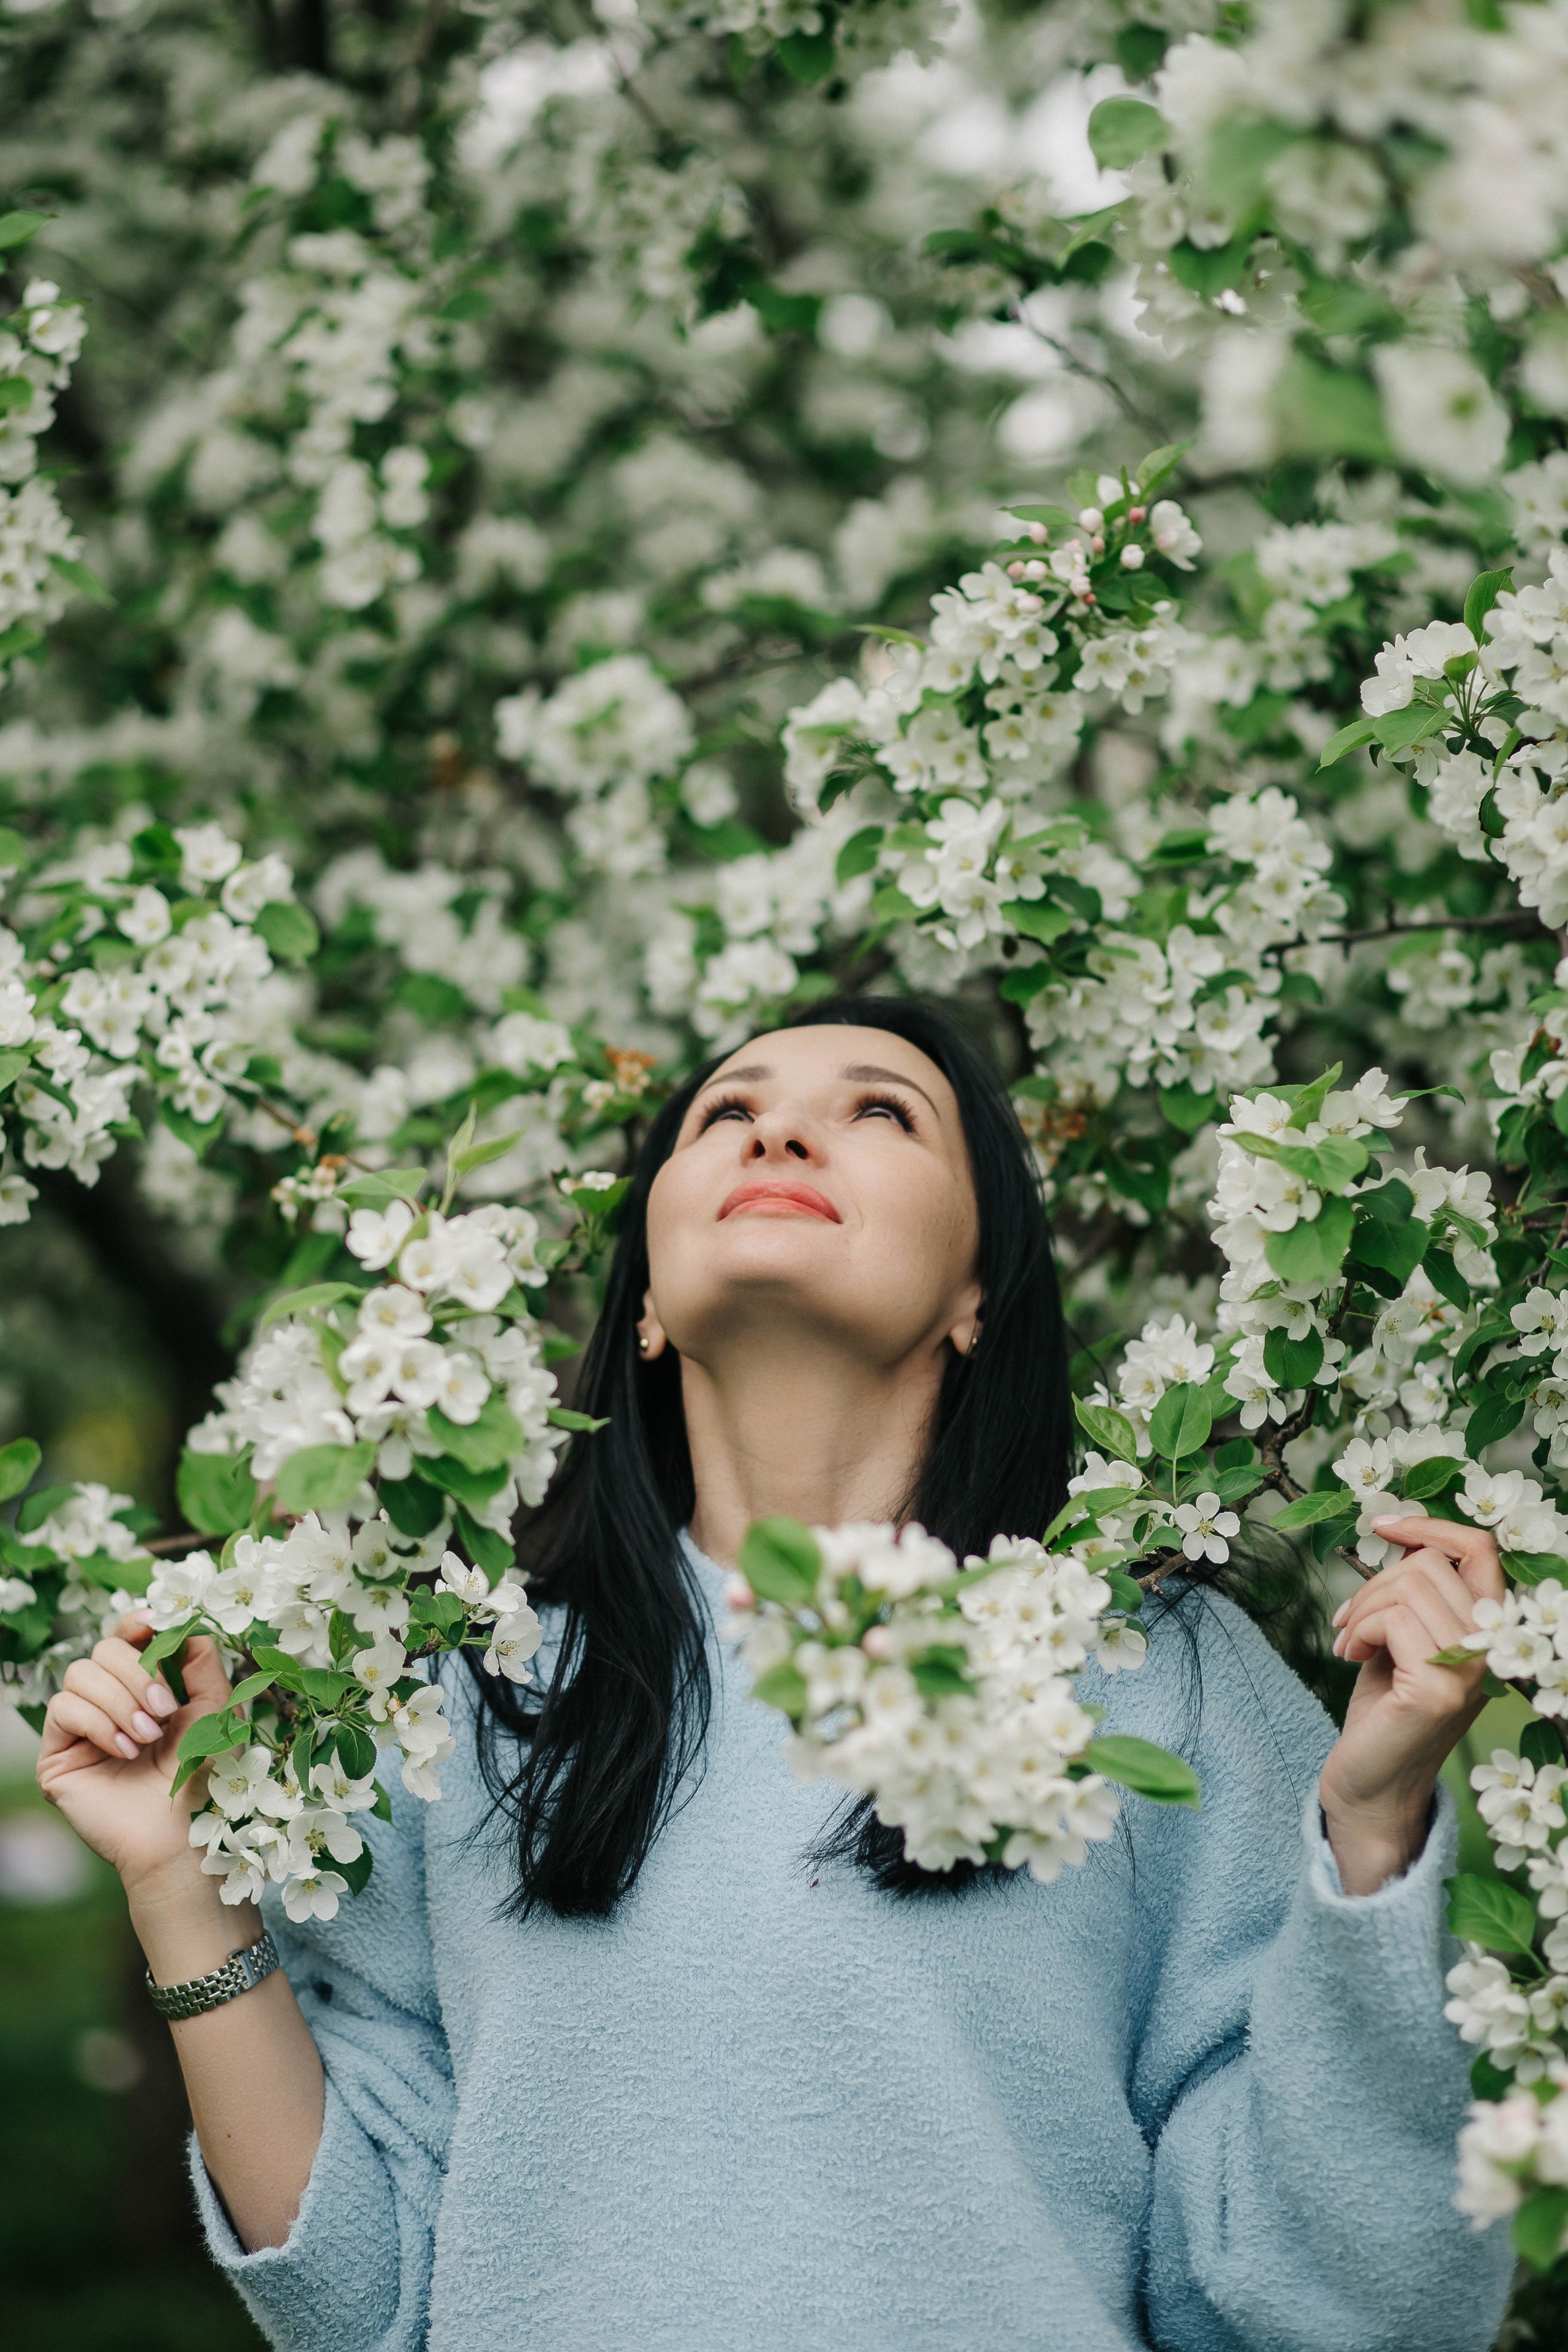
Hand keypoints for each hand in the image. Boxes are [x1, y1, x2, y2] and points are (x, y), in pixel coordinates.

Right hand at [36, 1610, 235, 1913]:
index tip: (155, 1623)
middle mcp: (108, 1703)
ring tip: (147, 1737)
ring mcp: (80, 1729)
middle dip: (137, 1673)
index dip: (135, 1623)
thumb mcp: (214, 1710)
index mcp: (143, 1688)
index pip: (125, 1638)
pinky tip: (124, 1751)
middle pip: (103, 1649)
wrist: (181, 1837)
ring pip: (80, 1673)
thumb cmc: (203, 1778)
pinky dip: (98, 1723)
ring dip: (120, 1700)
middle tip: (165, 1711)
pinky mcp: (57, 1755)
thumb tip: (183, 1621)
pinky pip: (62, 1709)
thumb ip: (201, 1662)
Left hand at [1319, 1514, 1502, 1895]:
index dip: (1430, 1525)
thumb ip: (1414, 1593)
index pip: (1480, 1550)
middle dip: (1373, 1583)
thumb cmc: (1384, 1707)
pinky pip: (1392, 1618)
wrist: (1368, 1782)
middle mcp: (1493, 1650)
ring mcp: (1471, 1671)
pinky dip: (1359, 1629)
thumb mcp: (1403, 1637)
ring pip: (1406, 1586)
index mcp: (1490, 1632)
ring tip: (1349, 1642)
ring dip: (1361, 1609)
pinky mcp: (1439, 1689)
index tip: (1382, 1525)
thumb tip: (1402, 1535)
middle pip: (1428, 1564)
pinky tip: (1349, 1657)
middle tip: (1348, 1622)